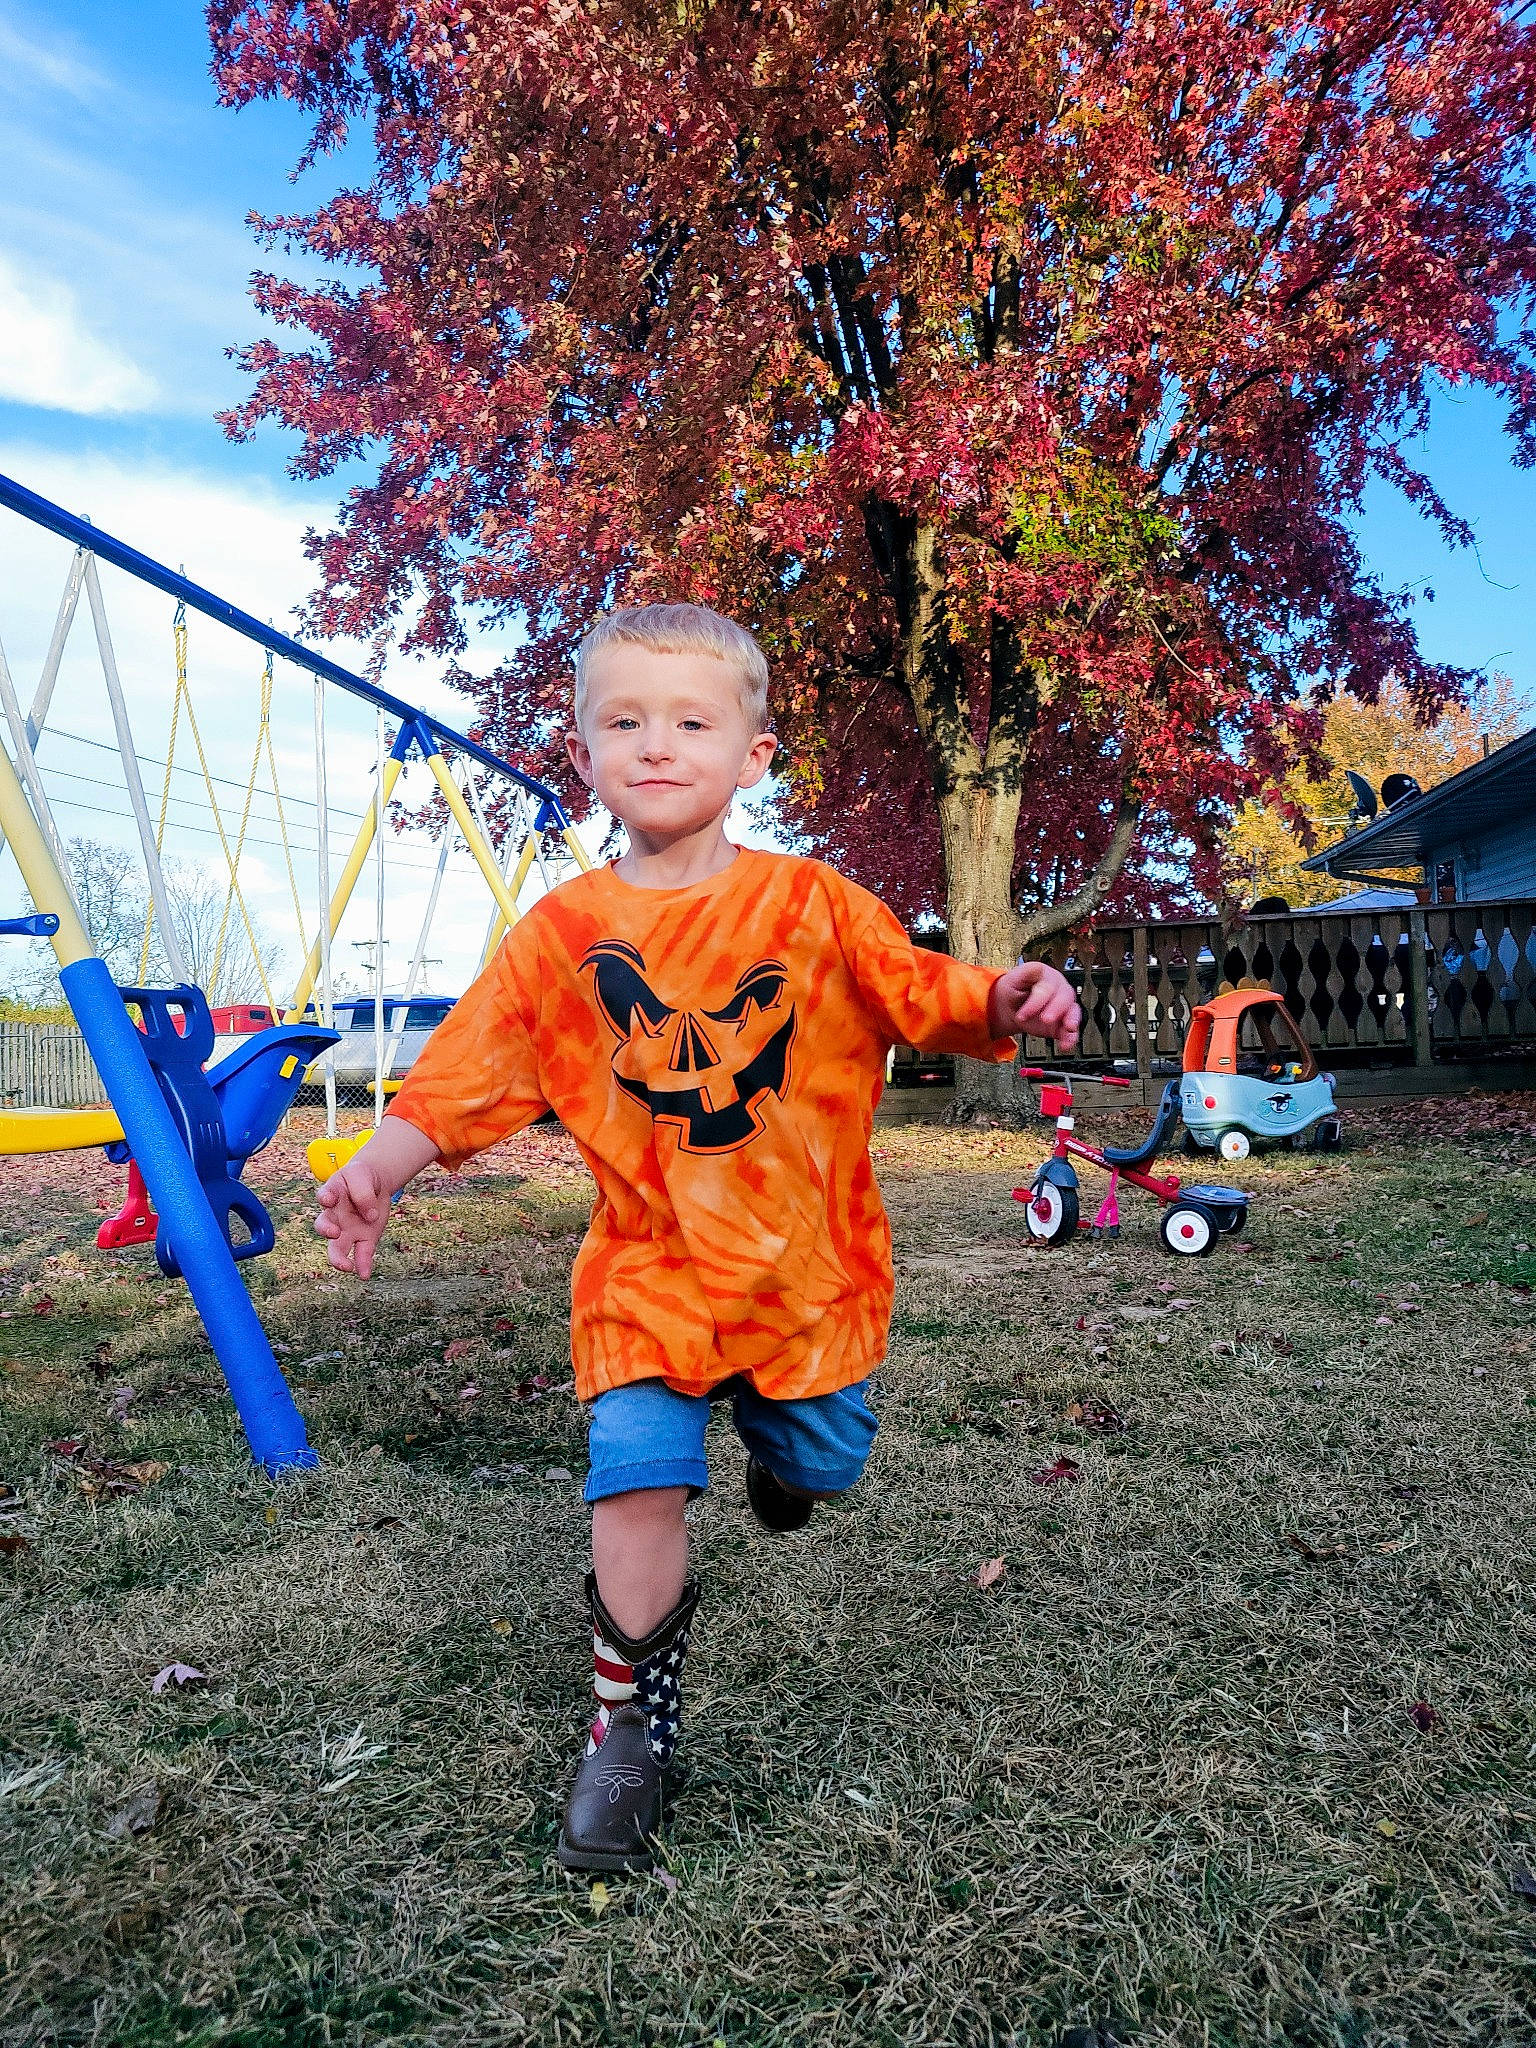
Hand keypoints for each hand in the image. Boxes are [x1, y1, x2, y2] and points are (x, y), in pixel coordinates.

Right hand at [315, 1155, 391, 1277]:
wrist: (375, 1182)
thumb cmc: (362, 1177)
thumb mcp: (362, 1175)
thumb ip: (363, 1192)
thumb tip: (370, 1216)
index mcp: (333, 1194)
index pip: (324, 1196)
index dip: (325, 1198)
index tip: (328, 1199)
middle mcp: (335, 1216)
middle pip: (324, 1227)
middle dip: (326, 1231)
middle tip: (334, 1232)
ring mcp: (348, 1230)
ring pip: (337, 1248)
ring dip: (339, 1259)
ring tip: (346, 1267)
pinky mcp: (365, 1238)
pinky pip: (361, 1254)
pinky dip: (362, 1265)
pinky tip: (364, 1274)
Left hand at [987, 961, 1080, 1051]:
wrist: (1011, 1005)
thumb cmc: (1014, 988)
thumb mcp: (1014, 977)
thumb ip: (1026, 973)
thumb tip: (1036, 968)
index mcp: (1047, 976)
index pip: (1048, 984)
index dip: (1039, 998)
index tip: (1025, 1012)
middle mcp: (1059, 989)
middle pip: (1065, 997)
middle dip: (1056, 1009)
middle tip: (1045, 1019)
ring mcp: (1063, 1006)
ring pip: (1073, 1011)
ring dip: (1071, 1021)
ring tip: (1067, 1029)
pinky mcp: (1062, 1023)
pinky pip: (1071, 1030)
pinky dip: (1070, 1038)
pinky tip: (1065, 1044)